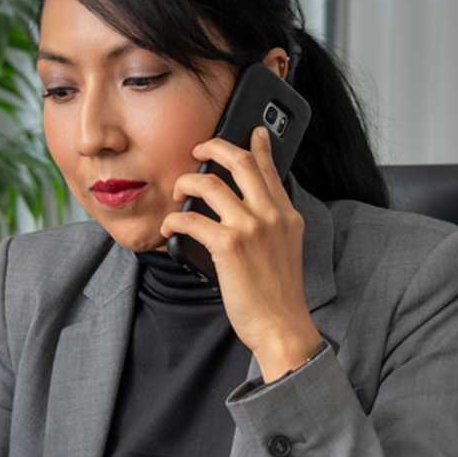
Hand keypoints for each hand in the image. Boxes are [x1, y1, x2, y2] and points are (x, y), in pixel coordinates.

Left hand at [160, 126, 323, 381]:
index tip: (253, 130)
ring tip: (177, 194)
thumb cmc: (278, 295)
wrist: (282, 327)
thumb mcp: (286, 249)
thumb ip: (272, 224)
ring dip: (185, 184)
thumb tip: (249, 208)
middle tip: (198, 149)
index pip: (271, 169)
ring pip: (210, 183)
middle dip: (214, 146)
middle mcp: (271, 215)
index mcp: (288, 215)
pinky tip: (170, 227)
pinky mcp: (229, 246)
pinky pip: (191, 218)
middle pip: (240, 162)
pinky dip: (174, 219)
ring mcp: (251, 228)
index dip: (259, 145)